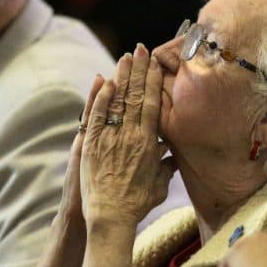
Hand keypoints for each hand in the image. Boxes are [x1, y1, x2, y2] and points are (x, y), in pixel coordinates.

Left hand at [81, 44, 175, 225]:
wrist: (110, 216)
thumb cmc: (137, 204)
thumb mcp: (159, 185)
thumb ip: (166, 167)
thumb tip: (175, 156)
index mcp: (149, 143)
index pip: (153, 104)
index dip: (154, 82)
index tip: (156, 64)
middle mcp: (130, 135)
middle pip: (136, 95)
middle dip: (139, 70)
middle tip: (141, 49)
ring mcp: (110, 138)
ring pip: (117, 100)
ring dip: (121, 76)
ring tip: (125, 57)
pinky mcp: (91, 144)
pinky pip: (97, 115)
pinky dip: (101, 97)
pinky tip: (104, 80)